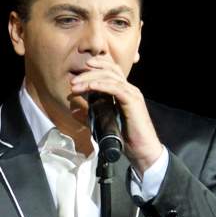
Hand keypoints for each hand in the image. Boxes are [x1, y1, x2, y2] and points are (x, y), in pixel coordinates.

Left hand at [70, 57, 162, 173]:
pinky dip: (102, 85)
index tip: (80, 70)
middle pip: (109, 71)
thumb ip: (91, 115)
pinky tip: (91, 87)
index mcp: (124, 92)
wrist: (142, 150)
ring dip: (91, 79)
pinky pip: (116, 89)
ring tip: (76, 86)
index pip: (111, 70)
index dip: (97, 65)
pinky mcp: (133, 102)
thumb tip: (74, 110)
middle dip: (89, 73)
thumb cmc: (125, 139)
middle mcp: (129, 89)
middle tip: (73, 81)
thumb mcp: (104, 123)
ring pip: (110, 78)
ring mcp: (132, 94)